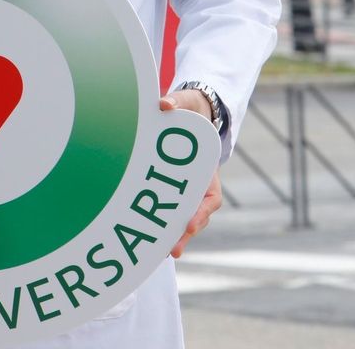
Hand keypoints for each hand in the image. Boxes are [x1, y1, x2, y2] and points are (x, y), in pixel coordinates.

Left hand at [159, 90, 220, 256]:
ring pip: (181, 217)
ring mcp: (184, 189)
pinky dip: (159, 222)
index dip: (201, 213)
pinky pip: (166, 208)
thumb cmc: (189, 110)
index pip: (210, 199)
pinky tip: (144, 235)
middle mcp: (198, 184)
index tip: (189, 224)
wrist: (190, 112)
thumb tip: (164, 104)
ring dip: (171, 234)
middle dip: (184, 234)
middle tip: (173, 251)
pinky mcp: (169, 188)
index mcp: (207, 170)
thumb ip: (176, 102)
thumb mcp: (185, 103)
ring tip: (158, 252)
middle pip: (195, 216)